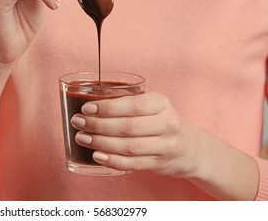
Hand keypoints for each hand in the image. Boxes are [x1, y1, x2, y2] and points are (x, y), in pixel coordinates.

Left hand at [71, 92, 202, 177]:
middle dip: (98, 125)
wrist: (189, 147)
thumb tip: (90, 106)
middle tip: (78, 123)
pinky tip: (97, 156)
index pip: (133, 105)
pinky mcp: (159, 164)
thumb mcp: (152, 105)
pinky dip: (112, 160)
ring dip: (101, 143)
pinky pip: (132, 164)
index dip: (107, 108)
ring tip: (82, 138)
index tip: (86, 108)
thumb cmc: (160, 121)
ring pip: (128, 147)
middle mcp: (167, 124)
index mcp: (161, 103)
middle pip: (128, 127)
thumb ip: (128, 103)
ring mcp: (165, 146)